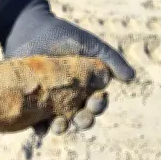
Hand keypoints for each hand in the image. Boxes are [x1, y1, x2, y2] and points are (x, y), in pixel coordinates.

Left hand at [0, 0, 134, 133]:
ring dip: (62, 128)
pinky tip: (40, 129)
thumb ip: (111, 59)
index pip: (97, 104)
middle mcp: (70, 99)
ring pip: (60, 124)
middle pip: (81, 118)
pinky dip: (39, 129)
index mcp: (87, 88)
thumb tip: (131, 77)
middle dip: (84, 121)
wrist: (29, 30)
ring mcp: (50, 103)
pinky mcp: (31, 104)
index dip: (99, 106)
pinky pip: (35, 123)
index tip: (96, 100)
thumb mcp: (90, 45)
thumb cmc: (62, 36)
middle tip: (81, 118)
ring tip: (59, 125)